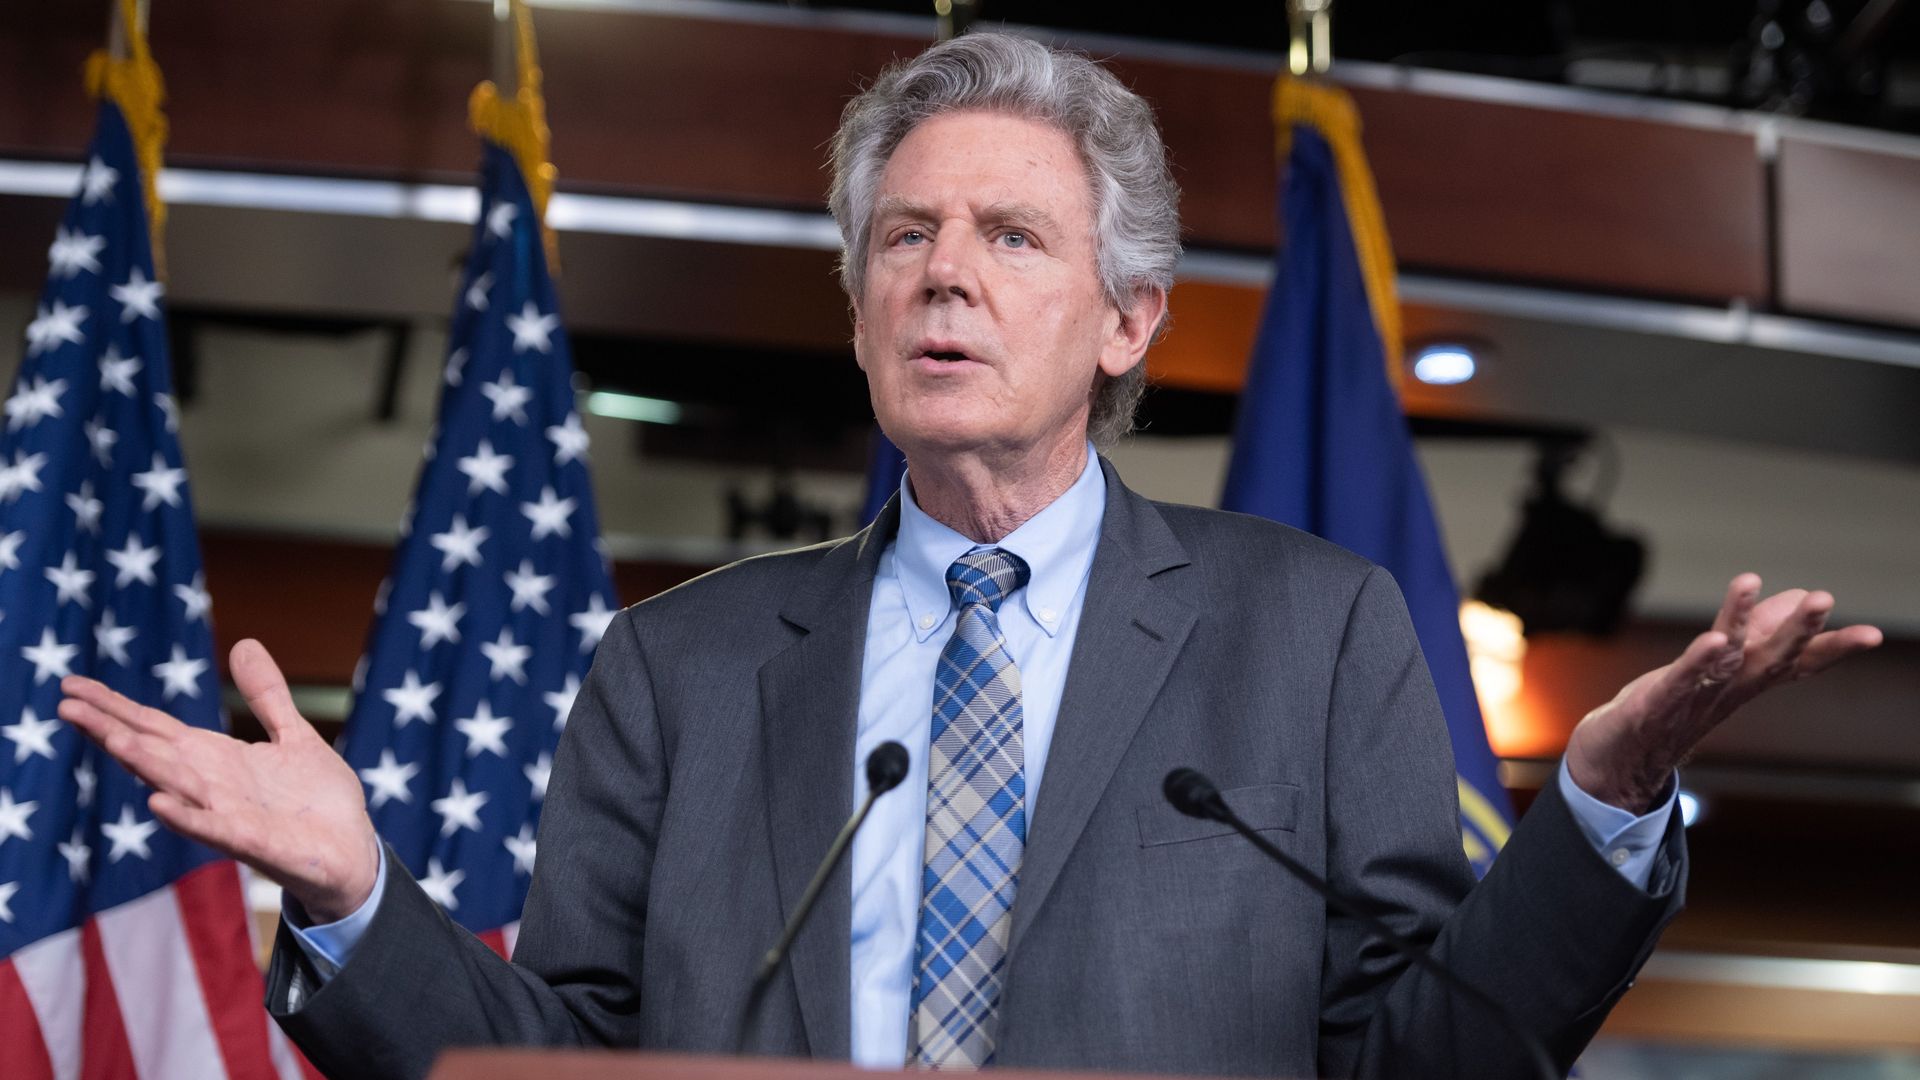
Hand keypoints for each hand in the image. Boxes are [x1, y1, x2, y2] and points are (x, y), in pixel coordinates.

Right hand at [59, 638, 380, 922]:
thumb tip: (245, 644)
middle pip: (153, 752)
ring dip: (144, 764)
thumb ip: (266, 695)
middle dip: (112, 730)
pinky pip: (215, 829)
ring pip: (177, 786)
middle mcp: (213, 786)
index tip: (70, 686)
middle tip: (65, 705)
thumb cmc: (319, 801)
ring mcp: (229, 815)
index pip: (155, 728)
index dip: (115, 708)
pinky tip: (159, 803)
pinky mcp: (254, 842)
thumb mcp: (294, 734)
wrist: (353, 851)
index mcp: (217, 759)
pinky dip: (188, 817)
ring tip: (111, 738)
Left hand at [1566, 574, 1883, 812]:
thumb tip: (1791, 598)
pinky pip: (1680, 679)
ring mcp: (1694, 698)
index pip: (1795, 662)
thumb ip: (1757, 633)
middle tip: (1824, 598)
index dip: (1831, 648)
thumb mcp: (1720, 665)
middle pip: (1770, 658)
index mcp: (1746, 681)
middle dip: (1797, 629)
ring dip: (1738, 622)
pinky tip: (1712, 640)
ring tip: (1749, 583)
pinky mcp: (1656, 704)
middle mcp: (1728, 690)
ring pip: (1724, 659)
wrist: (1621, 764)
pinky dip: (1697, 660)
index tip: (1874, 635)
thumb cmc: (1673, 708)